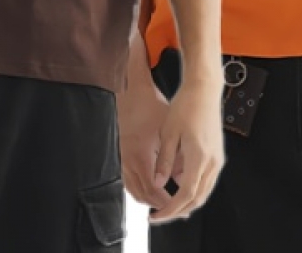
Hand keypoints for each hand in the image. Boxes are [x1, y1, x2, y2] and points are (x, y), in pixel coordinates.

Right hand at [118, 73, 171, 208]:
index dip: (167, 202)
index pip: (153, 190)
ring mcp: (122, 158)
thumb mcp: (167, 130)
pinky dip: (140, 189)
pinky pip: (129, 181)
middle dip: (160, 204)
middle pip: (143, 194)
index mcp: (140, 156)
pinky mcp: (120, 155)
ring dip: (149, 199)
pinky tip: (151, 188)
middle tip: (176, 209)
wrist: (132, 91)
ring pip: (134, 190)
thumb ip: (172, 157)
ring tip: (165, 202)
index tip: (179, 207)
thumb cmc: (151, 106)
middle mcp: (128, 161)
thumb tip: (181, 178)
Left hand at [146, 77, 224, 223]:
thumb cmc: (185, 105)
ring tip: (167, 202)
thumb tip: (158, 182)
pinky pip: (206, 179)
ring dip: (186, 200)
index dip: (170, 210)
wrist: (204, 89)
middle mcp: (212, 162)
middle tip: (160, 214)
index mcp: (199, 158)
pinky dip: (193, 186)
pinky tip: (178, 180)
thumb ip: (164, 160)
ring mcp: (217, 159)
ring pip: (204, 191)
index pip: (185, 195)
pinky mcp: (217, 154)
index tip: (156, 216)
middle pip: (198, 199)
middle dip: (178, 210)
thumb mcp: (169, 132)